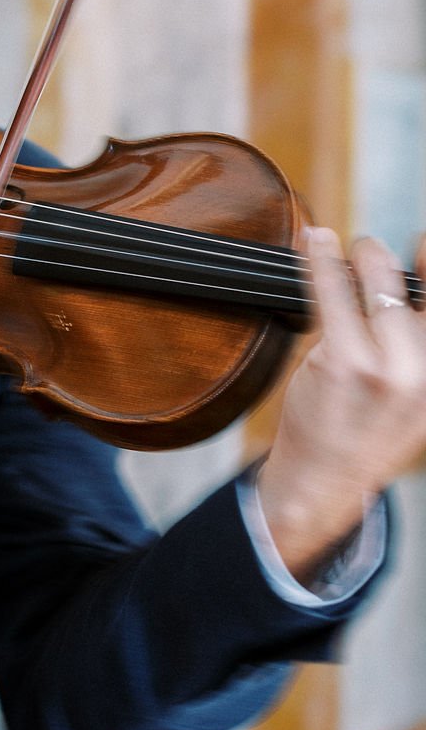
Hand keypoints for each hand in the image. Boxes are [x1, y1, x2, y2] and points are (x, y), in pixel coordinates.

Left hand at [258, 227, 425, 582]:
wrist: (322, 485)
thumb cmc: (362, 437)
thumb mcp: (412, 402)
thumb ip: (414, 352)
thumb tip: (409, 296)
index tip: (422, 243)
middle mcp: (421, 371)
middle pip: (412, 290)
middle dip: (386, 260)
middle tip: (369, 249)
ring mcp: (382, 366)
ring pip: (374, 286)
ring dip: (359, 257)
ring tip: (341, 245)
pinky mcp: (341, 360)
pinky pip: (331, 295)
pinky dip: (321, 262)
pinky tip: (315, 244)